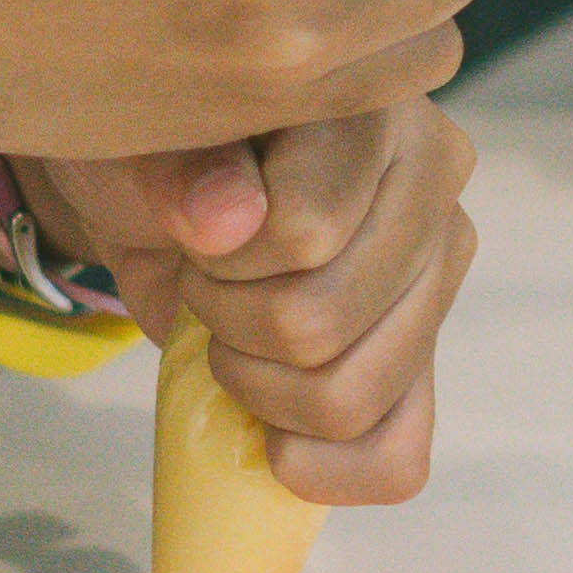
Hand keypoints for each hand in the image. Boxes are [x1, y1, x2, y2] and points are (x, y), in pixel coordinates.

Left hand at [23, 96, 475, 503]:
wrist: (154, 197)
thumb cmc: (151, 152)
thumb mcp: (134, 141)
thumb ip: (172, 166)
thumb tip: (230, 220)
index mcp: (375, 105)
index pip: (306, 233)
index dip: (218, 260)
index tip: (195, 227)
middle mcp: (436, 183)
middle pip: (319, 325)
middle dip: (228, 322)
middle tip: (210, 279)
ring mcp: (438, 277)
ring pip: (347, 400)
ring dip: (256, 387)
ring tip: (236, 329)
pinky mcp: (427, 359)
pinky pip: (395, 459)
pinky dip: (312, 466)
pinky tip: (268, 426)